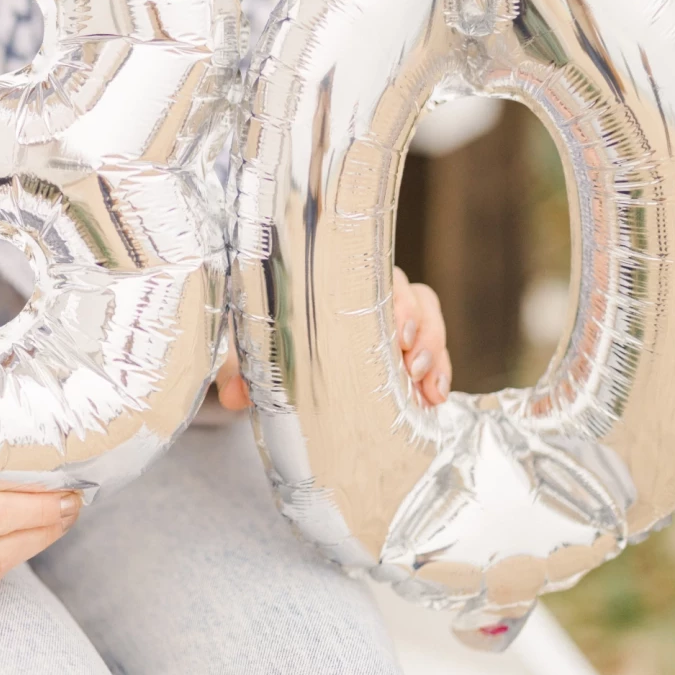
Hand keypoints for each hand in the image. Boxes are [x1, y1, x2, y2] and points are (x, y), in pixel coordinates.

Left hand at [214, 269, 451, 413]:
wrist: (278, 369)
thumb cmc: (268, 345)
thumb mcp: (251, 356)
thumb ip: (240, 370)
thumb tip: (234, 394)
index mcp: (336, 285)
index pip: (375, 275)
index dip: (395, 300)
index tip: (397, 331)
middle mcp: (371, 298)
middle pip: (413, 296)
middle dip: (421, 329)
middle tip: (411, 364)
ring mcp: (394, 324)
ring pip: (429, 321)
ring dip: (435, 353)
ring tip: (426, 387)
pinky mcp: (407, 353)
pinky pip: (436, 354)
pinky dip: (441, 373)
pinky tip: (436, 399)